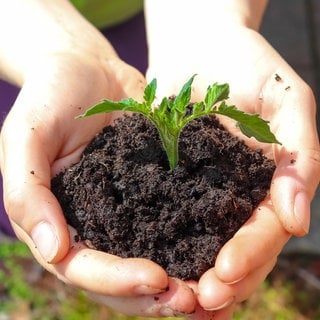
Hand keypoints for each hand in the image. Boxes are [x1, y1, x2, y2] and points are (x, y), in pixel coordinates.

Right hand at [0, 52, 203, 316]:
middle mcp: (95, 221)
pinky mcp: (152, 187)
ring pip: (150, 255)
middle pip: (120, 274)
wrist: (85, 67)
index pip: (83, 266)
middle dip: (154, 293)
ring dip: (179, 276)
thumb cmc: (49, 95)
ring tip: (211, 289)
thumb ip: (29, 192)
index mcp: (60, 218)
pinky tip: (217, 248)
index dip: (115, 280)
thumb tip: (52, 249)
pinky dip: (191, 239)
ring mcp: (125, 206)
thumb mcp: (26, 136)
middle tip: (192, 300)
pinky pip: (171, 218)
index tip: (155, 279)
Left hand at [147, 24, 319, 311]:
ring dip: (194, 274)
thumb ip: (300, 157)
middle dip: (223, 278)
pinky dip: (165, 245)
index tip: (225, 272)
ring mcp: (204, 190)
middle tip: (201, 300)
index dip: (251, 254)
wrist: (201, 45)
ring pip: (205, 243)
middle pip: (238, 249)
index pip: (266, 230)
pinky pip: (169, 216)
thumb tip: (298, 219)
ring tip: (178, 302)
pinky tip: (154, 268)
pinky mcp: (171, 179)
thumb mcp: (287, 101)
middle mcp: (238, 194)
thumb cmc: (250, 64)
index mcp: (270, 182)